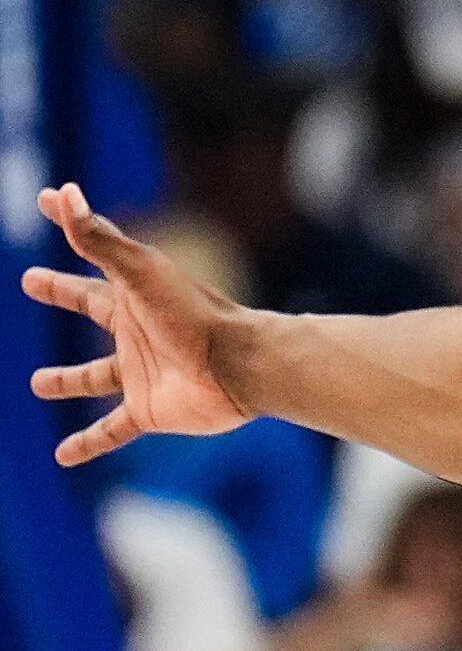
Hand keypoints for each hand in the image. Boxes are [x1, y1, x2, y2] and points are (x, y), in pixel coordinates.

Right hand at [20, 183, 251, 462]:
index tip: (50, 202)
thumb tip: (64, 194)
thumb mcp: (139, 272)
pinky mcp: (148, 411)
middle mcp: (135, 332)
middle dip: (64, 293)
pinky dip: (88, 443)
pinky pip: (111, 431)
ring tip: (38, 383)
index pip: (92, 256)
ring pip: (95, 377)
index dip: (71, 228)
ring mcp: (141, 373)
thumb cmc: (193, 313)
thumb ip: (98, 238)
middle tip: (32, 281)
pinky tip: (62, 456)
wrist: (240, 365)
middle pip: (90, 309)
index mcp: (132, 295)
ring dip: (68, 381)